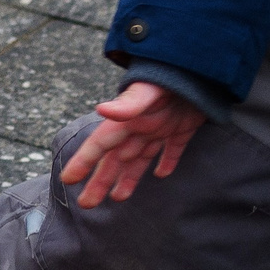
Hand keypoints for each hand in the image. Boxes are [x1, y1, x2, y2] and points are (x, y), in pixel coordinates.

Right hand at [58, 80, 205, 207]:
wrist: (202, 66)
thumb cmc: (172, 77)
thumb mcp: (149, 90)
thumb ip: (128, 103)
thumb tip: (101, 109)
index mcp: (127, 121)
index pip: (99, 145)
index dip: (83, 162)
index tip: (67, 180)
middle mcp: (139, 127)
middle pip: (115, 159)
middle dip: (100, 180)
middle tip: (87, 203)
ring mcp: (160, 128)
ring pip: (139, 159)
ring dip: (128, 178)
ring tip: (118, 197)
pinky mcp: (182, 128)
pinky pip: (171, 150)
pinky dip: (166, 162)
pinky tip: (162, 174)